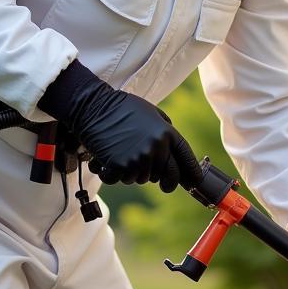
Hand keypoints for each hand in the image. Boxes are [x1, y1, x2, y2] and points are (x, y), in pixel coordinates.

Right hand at [39, 60, 194, 191]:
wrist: (93, 106)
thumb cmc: (121, 108)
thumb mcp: (151, 112)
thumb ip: (165, 130)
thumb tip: (174, 151)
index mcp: (167, 133)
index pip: (186, 159)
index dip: (192, 173)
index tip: (194, 182)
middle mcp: (156, 148)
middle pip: (164, 176)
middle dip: (157, 176)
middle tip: (143, 166)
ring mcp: (138, 158)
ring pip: (140, 179)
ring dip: (130, 171)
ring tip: (119, 150)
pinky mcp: (119, 166)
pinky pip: (118, 180)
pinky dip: (110, 173)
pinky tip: (106, 158)